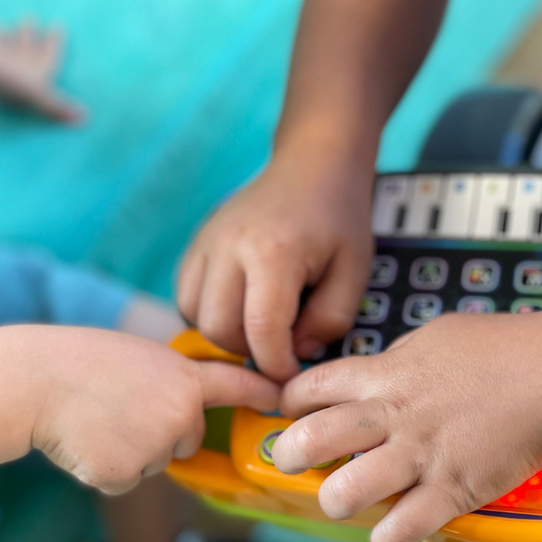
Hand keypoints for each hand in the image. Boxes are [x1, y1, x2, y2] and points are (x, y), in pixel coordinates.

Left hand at [0, 21, 83, 122]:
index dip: (55, 39)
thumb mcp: (44, 101)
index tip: (58, 24)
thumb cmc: (19, 88)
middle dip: (29, 30)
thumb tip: (86, 117)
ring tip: (5, 25)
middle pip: (28, 40)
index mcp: (42, 65)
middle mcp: (25, 55)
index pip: (51, 50)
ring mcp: (4, 54)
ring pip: (7, 40)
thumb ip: (61, 109)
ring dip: (8, 33)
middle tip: (30, 16)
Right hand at [29, 326, 277, 494]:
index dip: (263, 392)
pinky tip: (86, 442)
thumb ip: (173, 381)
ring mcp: (157, 446)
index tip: (284, 398)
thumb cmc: (79, 363)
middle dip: (158, 432)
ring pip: (154, 463)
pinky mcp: (128, 474)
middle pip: (186, 440)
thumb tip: (186, 409)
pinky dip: (105, 469)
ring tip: (96, 420)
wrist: (34, 382)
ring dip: (128, 451)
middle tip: (116, 407)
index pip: (236, 385)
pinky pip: (125, 481)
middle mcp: (181, 413)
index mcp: (184, 378)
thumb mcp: (141, 357)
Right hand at [177, 153, 374, 381]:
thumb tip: (295, 352)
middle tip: (281, 348)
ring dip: (227, 335)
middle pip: (219, 328)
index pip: (261, 330)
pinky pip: (187, 297)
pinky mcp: (195, 244)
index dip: (276, 366)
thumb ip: (330, 320)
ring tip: (263, 325)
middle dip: (250, 351)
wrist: (312, 166)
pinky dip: (210, 314)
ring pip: (195, 316)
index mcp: (273, 251)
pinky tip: (243, 308)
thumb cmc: (338, 218)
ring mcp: (206, 242)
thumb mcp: (354, 271)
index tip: (294, 376)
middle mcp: (229, 245)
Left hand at [271, 312, 541, 541]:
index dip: (291, 403)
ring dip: (335, 501)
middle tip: (293, 462)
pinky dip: (388, 537)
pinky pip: (402, 527)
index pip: (311, 386)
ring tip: (342, 500)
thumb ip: (400, 360)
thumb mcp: (438, 338)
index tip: (293, 414)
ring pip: (347, 491)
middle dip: (289, 454)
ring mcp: (421, 455)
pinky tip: (389, 534)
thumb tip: (382, 369)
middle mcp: (394, 416)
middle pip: (312, 438)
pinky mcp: (452, 490)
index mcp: (386, 374)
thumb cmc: (504, 350)